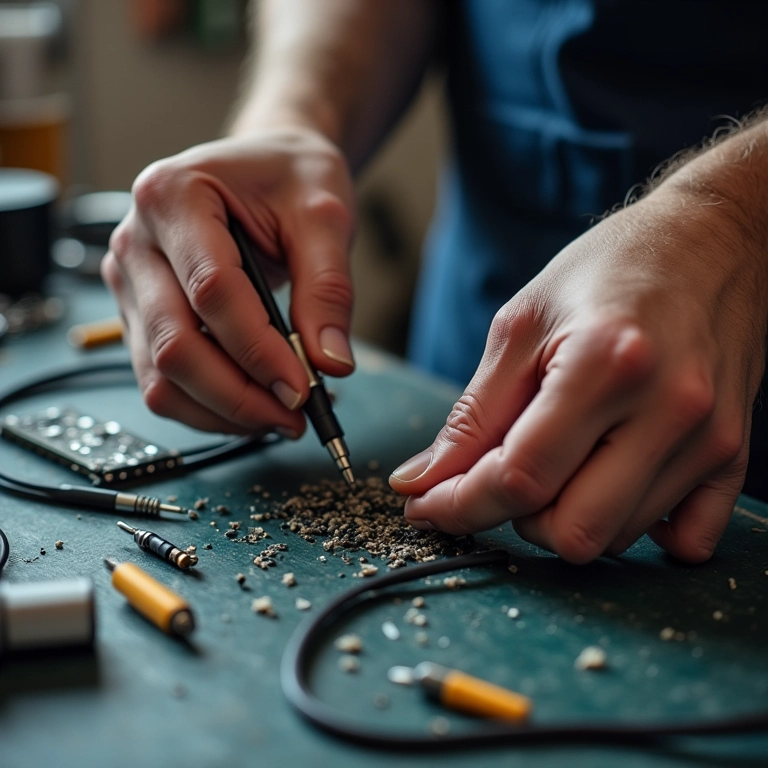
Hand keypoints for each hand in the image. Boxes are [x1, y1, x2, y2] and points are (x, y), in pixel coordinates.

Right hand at [102, 128, 355, 435]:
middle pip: (174, 344)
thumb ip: (328, 289)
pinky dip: (206, 406)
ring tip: (279, 417)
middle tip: (295, 415)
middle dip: (239, 394)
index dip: (260, 350)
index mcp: (173, 195)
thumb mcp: (324, 216)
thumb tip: (330, 364)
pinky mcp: (140, 314)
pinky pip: (161, 379)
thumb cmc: (291, 179)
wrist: (267, 168)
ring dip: (221, 410)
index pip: (212, 291)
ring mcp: (131, 282)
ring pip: (159, 375)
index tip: (304, 387)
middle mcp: (136, 240)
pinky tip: (251, 407)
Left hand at [390, 186, 767, 563]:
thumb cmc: (608, 271)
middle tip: (500, 475)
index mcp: (604, 364)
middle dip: (514, 517)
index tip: (426, 505)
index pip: (520, 478)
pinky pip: (688, 541)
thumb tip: (422, 483)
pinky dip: (637, 529)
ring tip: (557, 460)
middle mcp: (669, 409)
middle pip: (573, 530)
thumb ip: (472, 416)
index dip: (459, 504)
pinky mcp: (735, 454)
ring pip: (617, 539)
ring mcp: (711, 438)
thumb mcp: (521, 326)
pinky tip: (613, 485)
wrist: (709, 240)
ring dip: (566, 518)